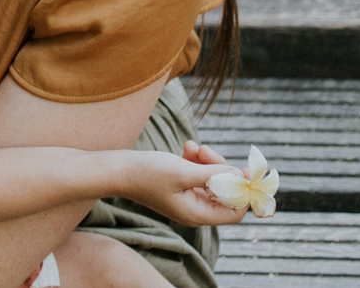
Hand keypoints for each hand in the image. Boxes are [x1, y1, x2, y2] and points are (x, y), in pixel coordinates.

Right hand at [125, 145, 248, 226]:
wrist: (115, 169)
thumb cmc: (145, 173)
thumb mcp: (182, 171)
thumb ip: (213, 174)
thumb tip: (239, 175)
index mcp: (196, 213)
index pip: (234, 210)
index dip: (242, 191)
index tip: (243, 169)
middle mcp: (193, 209)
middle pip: (223, 192)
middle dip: (220, 169)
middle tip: (207, 151)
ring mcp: (185, 198)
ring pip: (211, 180)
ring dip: (207, 161)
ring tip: (193, 146)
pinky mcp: (178, 187)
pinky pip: (197, 175)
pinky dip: (195, 161)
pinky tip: (186, 148)